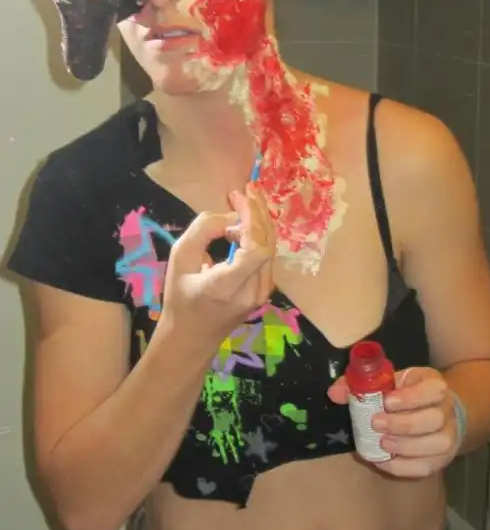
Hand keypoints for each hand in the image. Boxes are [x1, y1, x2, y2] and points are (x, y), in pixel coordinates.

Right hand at [161, 182, 274, 346]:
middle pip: (267, 244)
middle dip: (258, 213)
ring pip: (270, 249)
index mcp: (228, 286)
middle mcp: (251, 292)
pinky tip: (245, 224)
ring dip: (260, 222)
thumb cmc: (180, 299)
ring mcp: (261, 294)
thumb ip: (204, 231)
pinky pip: (267, 257)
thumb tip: (232, 217)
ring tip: (246, 201)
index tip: (238, 198)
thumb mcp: (179, 259)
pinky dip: (259, 236)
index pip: (257, 250)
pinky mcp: (263, 292)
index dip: (252, 219)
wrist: (190, 339)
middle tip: (247, 190)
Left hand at [328, 366, 459, 477]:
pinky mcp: (441, 458)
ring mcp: (448, 435)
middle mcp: (447, 410)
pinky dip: (405, 467)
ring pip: (437, 444)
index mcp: (434, 385)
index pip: (432, 389)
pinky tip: (385, 461)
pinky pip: (428, 466)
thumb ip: (360, 384)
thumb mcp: (389, 381)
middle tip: (376, 424)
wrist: (435, 410)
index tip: (386, 402)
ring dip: (407, 447)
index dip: (411, 397)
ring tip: (382, 444)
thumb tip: (334, 393)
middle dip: (404, 424)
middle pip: (434, 419)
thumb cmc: (406, 393)